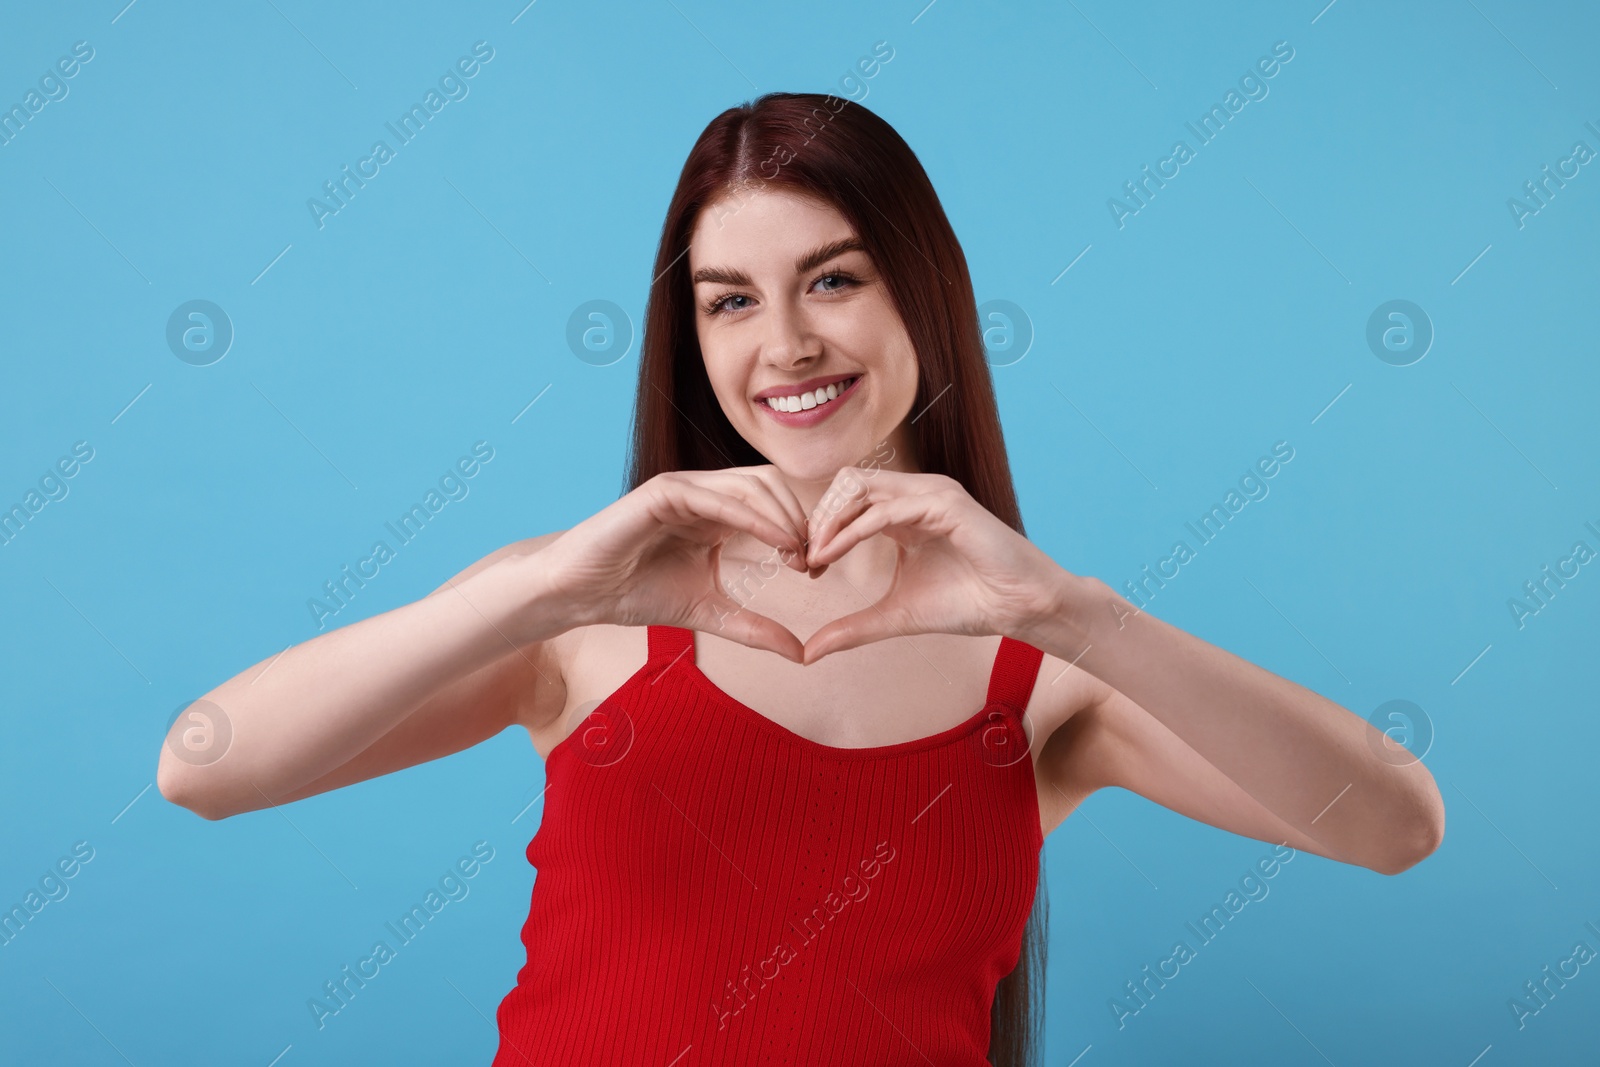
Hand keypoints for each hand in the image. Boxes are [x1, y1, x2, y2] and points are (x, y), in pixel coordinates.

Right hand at [534, 466, 815, 661]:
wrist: (582, 594)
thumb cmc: (636, 595)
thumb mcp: (710, 613)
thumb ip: (754, 628)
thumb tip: (802, 655)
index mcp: (717, 512)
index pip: (774, 503)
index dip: (801, 529)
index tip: (815, 569)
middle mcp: (705, 492)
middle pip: (772, 485)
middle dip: (800, 519)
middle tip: (812, 561)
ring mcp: (685, 487)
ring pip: (753, 484)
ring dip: (784, 517)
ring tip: (798, 554)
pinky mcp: (664, 491)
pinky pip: (720, 497)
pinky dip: (755, 517)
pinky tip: (778, 543)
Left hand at [801, 469, 1068, 663]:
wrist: (1018, 609)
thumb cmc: (967, 604)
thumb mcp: (896, 617)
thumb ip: (852, 628)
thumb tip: (807, 653)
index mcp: (904, 511)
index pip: (847, 499)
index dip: (820, 528)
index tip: (807, 568)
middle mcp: (915, 495)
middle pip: (846, 483)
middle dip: (819, 518)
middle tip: (804, 558)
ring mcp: (931, 494)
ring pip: (861, 487)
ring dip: (830, 521)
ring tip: (815, 557)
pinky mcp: (946, 504)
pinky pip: (885, 509)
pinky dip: (852, 531)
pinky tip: (833, 555)